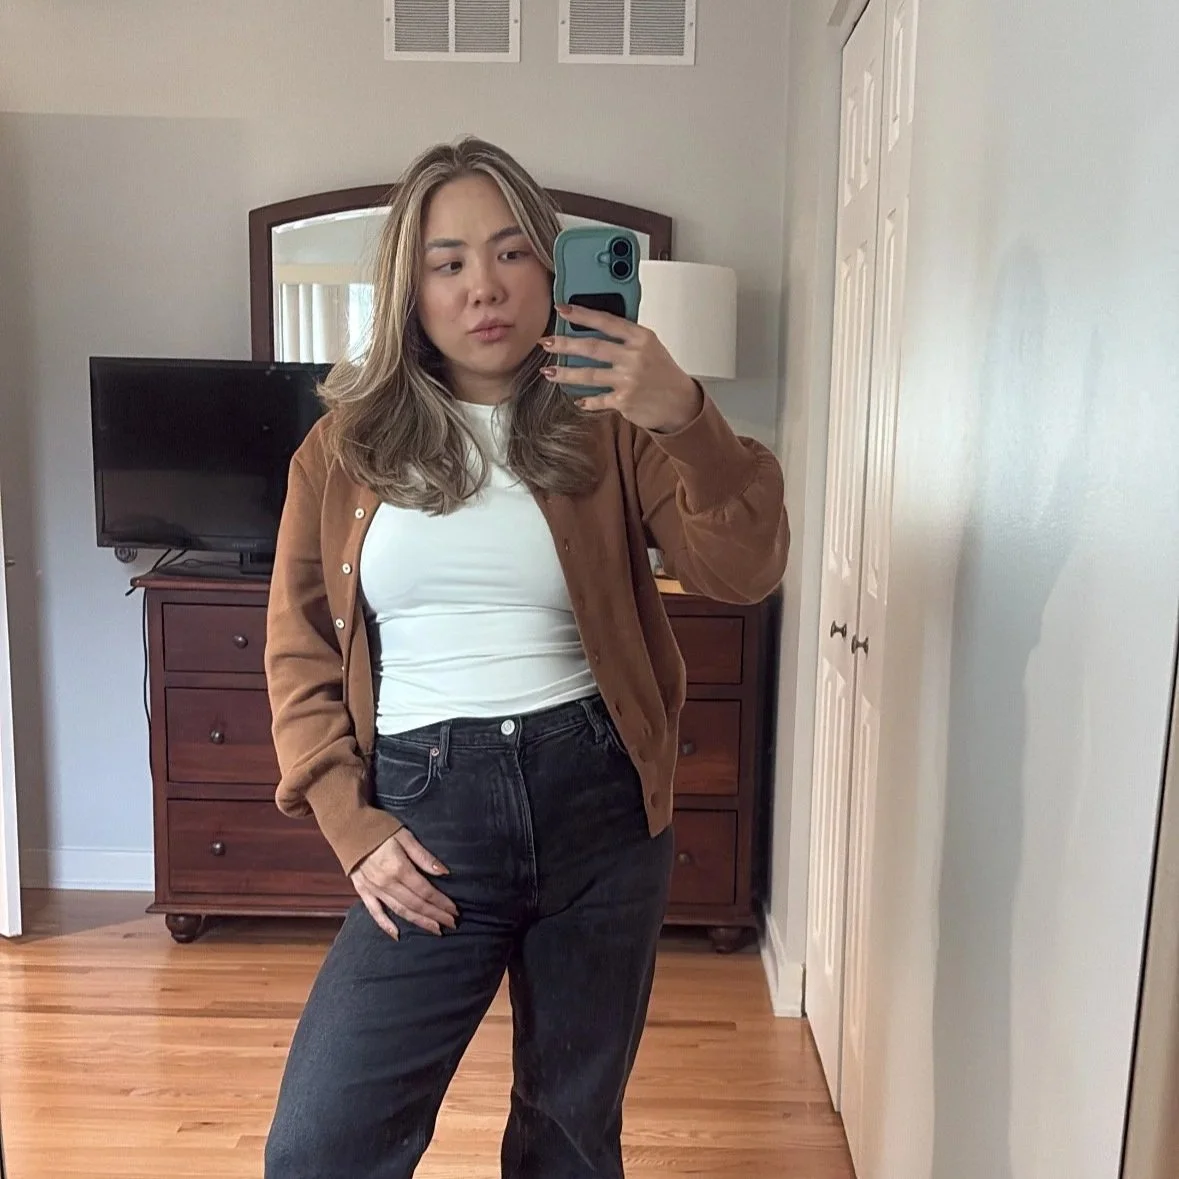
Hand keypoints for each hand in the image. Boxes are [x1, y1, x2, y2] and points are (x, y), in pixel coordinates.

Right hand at [349, 828, 458, 938]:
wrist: (348, 826)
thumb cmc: (379, 827)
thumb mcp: (405, 835)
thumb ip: (423, 856)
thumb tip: (444, 872)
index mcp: (398, 868)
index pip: (425, 891)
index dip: (441, 902)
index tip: (454, 910)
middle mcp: (386, 883)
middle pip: (415, 904)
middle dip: (435, 915)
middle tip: (452, 924)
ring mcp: (373, 889)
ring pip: (400, 910)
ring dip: (418, 921)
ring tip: (435, 929)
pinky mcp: (362, 890)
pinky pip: (375, 912)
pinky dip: (386, 924)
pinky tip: (397, 935)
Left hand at [539, 304, 703, 433]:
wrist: (680, 402)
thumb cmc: (663, 373)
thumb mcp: (650, 346)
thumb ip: (626, 337)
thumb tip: (593, 327)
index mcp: (641, 337)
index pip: (606, 321)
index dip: (582, 314)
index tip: (562, 309)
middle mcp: (634, 357)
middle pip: (592, 347)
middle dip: (564, 344)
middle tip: (546, 342)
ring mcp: (628, 380)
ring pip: (588, 375)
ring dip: (565, 374)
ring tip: (549, 372)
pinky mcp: (624, 401)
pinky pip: (597, 399)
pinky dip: (586, 400)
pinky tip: (578, 399)